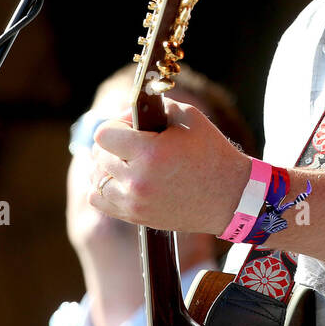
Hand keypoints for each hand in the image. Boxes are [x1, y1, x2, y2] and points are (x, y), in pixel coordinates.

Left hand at [88, 98, 250, 234]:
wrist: (229, 197)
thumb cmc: (211, 153)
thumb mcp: (188, 117)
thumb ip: (155, 108)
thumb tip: (127, 111)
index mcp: (149, 152)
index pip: (104, 134)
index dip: (116, 124)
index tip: (130, 126)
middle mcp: (137, 180)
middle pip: (99, 155)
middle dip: (114, 143)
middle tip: (133, 142)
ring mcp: (134, 202)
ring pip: (95, 178)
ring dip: (106, 166)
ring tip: (126, 161)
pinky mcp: (135, 217)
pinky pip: (97, 199)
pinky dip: (103, 187)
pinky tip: (120, 180)